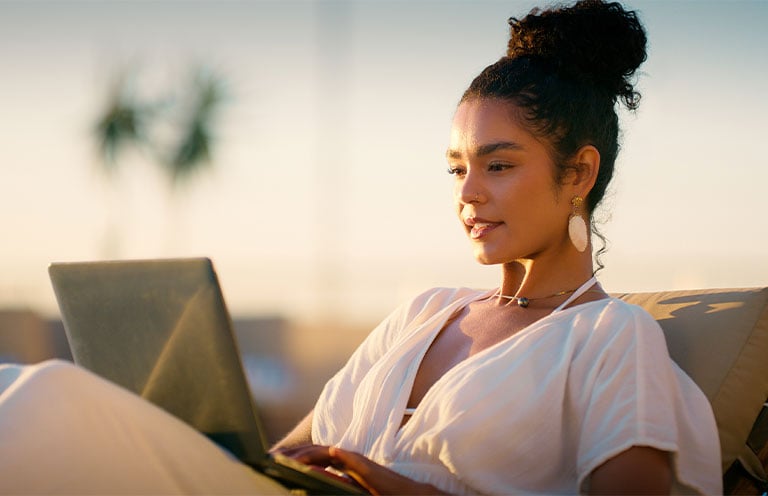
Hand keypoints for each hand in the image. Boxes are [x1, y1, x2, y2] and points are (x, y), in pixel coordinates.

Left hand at [277, 445, 444, 495]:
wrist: (404, 494)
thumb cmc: (379, 493)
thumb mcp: (350, 489)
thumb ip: (334, 483)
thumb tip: (312, 479)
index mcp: (343, 464)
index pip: (316, 456)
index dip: (298, 456)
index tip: (279, 460)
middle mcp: (347, 459)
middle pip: (316, 451)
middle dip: (296, 453)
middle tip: (275, 457)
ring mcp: (356, 461)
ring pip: (327, 452)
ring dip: (307, 453)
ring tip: (288, 458)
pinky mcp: (366, 466)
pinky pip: (348, 459)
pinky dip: (335, 456)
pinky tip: (324, 455)